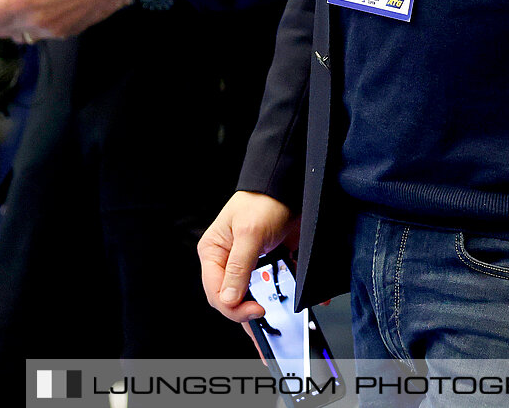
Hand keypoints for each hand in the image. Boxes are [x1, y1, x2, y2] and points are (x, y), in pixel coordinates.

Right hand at [198, 191, 300, 322]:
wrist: (289, 183)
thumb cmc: (263, 199)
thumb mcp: (249, 233)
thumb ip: (238, 267)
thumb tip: (228, 299)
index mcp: (213, 252)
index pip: (216, 292)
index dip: (234, 307)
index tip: (256, 310)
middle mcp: (227, 259)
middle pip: (231, 297)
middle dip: (246, 313)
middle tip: (266, 321)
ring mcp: (247, 261)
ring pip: (250, 295)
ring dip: (263, 308)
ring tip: (277, 325)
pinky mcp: (267, 261)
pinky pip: (271, 283)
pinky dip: (283, 293)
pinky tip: (294, 303)